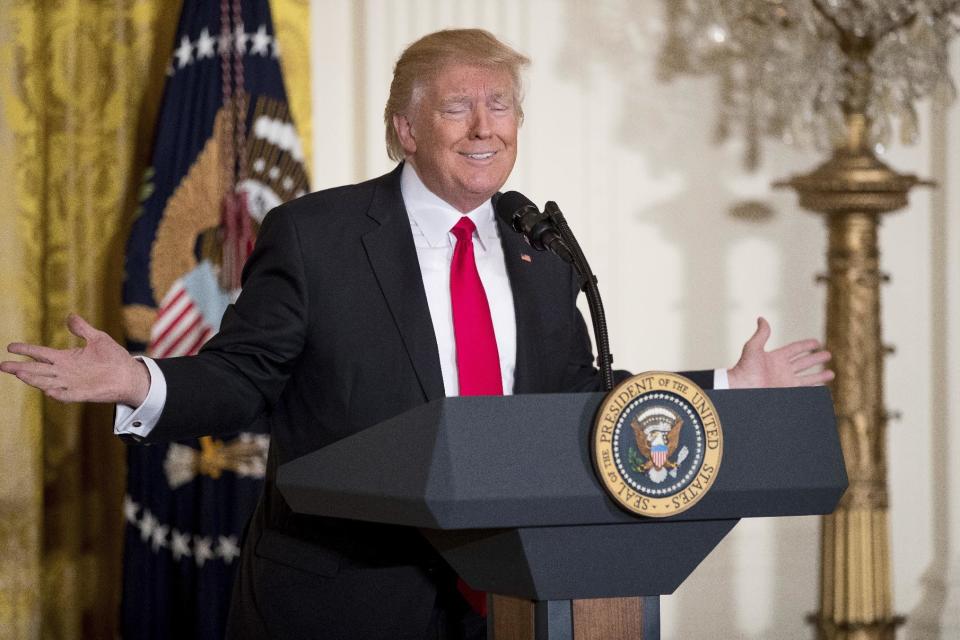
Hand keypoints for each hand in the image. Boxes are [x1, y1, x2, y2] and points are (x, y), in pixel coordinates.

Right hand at [0, 314, 149, 404]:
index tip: (10, 346)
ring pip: (47, 382)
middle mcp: (65, 372)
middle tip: (3, 365)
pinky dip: (58, 394)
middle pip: (37, 369)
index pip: (41, 354)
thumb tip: (70, 316)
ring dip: (34, 379)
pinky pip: (68, 395)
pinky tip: (49, 391)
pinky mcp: (83, 393)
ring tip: (20, 373)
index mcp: (66, 359)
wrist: (129, 374)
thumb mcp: (97, 338)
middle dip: (20, 367)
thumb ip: (82, 329)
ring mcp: (73, 384)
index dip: (26, 350)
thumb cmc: (113, 357)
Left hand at [727, 317, 833, 388]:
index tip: (817, 342)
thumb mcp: (753, 347)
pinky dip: (815, 390)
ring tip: (831, 374)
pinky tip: (823, 390)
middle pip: (804, 363)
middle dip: (816, 359)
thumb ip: (761, 334)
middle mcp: (783, 370)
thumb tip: (761, 318)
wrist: (741, 388)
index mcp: (776, 358)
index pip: (795, 349)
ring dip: (819, 376)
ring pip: (807, 378)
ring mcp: (785, 382)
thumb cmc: (744, 368)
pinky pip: (805, 391)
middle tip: (828, 355)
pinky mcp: (787, 392)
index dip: (806, 345)